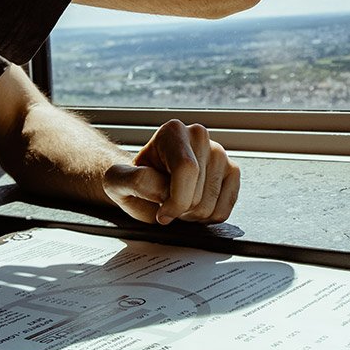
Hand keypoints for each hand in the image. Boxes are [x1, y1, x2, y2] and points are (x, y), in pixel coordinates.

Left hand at [103, 120, 239, 224]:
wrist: (146, 182)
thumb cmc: (134, 180)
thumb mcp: (117, 181)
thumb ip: (133, 181)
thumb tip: (161, 189)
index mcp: (173, 132)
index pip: (187, 169)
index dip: (176, 200)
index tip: (161, 215)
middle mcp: (199, 136)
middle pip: (199, 193)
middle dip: (180, 210)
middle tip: (165, 203)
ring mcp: (219, 153)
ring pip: (212, 205)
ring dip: (192, 215)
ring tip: (178, 202)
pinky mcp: (231, 171)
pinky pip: (225, 209)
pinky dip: (208, 217)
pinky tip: (193, 205)